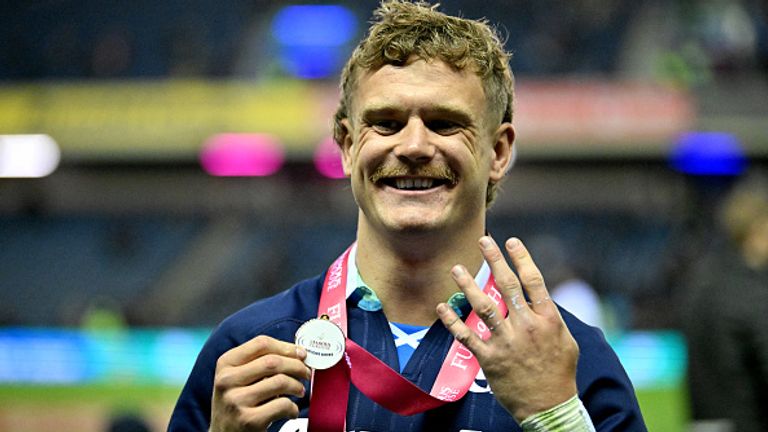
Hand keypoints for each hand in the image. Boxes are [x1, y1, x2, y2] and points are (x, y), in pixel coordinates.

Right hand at [211, 335, 310, 431]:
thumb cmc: (238, 401)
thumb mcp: (238, 377)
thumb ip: (259, 363)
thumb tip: (298, 353)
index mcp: (226, 363)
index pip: (261, 343)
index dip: (286, 347)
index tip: (301, 354)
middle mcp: (227, 380)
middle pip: (273, 362)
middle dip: (297, 366)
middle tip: (306, 373)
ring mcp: (236, 401)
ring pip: (280, 382)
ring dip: (297, 386)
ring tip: (299, 391)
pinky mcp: (248, 420)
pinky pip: (282, 405)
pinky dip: (293, 407)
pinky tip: (290, 410)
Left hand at [436, 236, 578, 422]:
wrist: (549, 406)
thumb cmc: (559, 372)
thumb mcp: (565, 340)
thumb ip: (549, 317)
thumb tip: (539, 296)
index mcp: (547, 320)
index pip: (533, 281)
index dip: (521, 258)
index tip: (510, 241)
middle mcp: (527, 327)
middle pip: (507, 286)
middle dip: (495, 260)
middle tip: (483, 241)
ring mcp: (507, 342)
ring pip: (484, 307)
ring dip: (468, 285)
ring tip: (457, 268)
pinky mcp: (490, 359)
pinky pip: (466, 336)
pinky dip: (452, 321)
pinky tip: (442, 307)